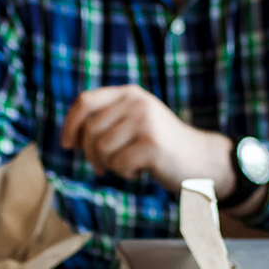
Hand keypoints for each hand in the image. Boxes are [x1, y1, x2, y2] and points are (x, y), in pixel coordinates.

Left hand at [60, 85, 233, 193]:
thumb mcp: (134, 123)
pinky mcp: (152, 144)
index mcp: (129, 94)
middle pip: (90, 130)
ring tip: (129, 165)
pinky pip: (119, 164)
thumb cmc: (160, 146)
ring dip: (110, 165)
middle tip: (103, 166)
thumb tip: (70, 136)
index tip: (67, 145)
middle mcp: (137, 103)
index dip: (70, 124)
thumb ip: (106, 121)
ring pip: (101, 149)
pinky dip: (126, 173)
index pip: (85, 101)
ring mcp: (145, 122)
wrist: (200, 159)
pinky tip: (141, 170)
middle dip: (91, 154)